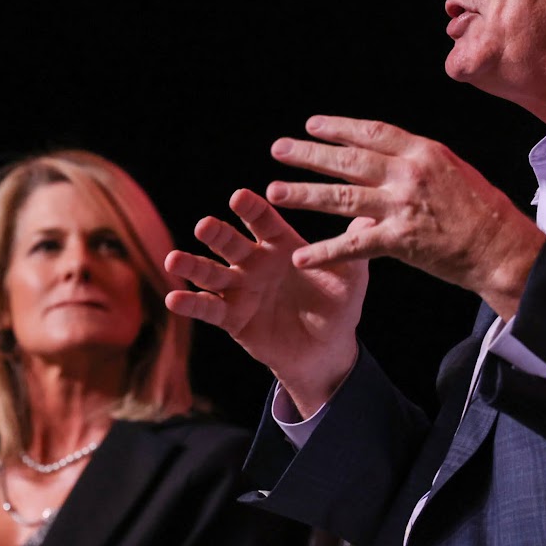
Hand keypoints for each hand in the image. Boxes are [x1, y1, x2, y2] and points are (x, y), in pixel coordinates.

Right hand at [164, 188, 367, 415]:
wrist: (327, 349)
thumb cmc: (338, 304)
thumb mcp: (350, 276)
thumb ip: (352, 247)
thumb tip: (371, 216)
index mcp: (281, 245)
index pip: (264, 222)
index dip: (251, 210)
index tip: (238, 196)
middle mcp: (255, 262)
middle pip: (231, 243)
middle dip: (217, 234)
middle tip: (205, 225)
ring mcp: (240, 289)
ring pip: (211, 273)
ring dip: (193, 265)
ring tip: (175, 259)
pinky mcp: (232, 318)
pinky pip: (208, 309)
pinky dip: (190, 304)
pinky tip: (174, 298)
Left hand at [265, 115, 545, 318]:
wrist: (504, 247)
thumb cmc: (484, 212)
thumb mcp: (452, 174)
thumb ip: (414, 169)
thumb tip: (381, 171)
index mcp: (424, 151)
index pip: (372, 132)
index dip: (339, 128)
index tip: (312, 125)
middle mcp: (410, 173)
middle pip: (349, 159)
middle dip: (309, 154)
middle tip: (278, 149)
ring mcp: (403, 206)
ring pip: (342, 197)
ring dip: (304, 194)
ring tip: (274, 192)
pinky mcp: (401, 240)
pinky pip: (354, 245)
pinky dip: (325, 251)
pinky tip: (301, 257)